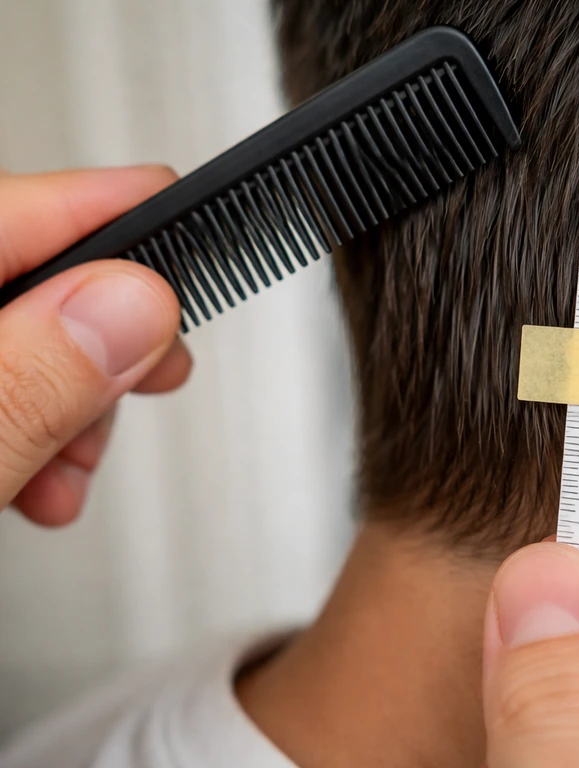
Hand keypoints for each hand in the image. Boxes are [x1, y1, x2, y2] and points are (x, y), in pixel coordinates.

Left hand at [0, 166, 188, 525]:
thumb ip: (30, 381)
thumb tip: (135, 306)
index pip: (24, 207)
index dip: (129, 216)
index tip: (207, 222)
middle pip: (29, 274)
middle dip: (105, 339)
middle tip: (159, 375)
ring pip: (15, 334)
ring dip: (67, 400)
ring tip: (73, 471)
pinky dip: (26, 421)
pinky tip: (37, 476)